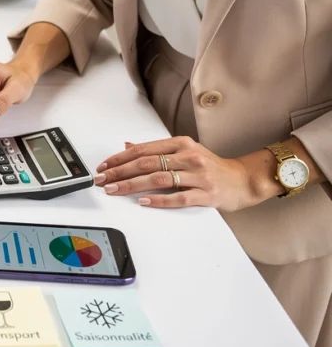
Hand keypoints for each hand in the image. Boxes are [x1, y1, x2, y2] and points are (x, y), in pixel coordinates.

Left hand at [95, 137, 280, 210]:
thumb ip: (156, 149)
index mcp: (180, 144)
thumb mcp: (184, 151)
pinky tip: (144, 202)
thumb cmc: (211, 166)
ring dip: (132, 185)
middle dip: (119, 172)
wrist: (243, 180)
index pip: (143, 150)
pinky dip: (159, 200)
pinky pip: (179, 197)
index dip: (120, 158)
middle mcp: (189, 157)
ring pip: (159, 179)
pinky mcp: (207, 194)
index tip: (103, 166)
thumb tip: (127, 145)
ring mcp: (199, 175)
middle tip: (102, 180)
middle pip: (147, 164)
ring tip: (114, 190)